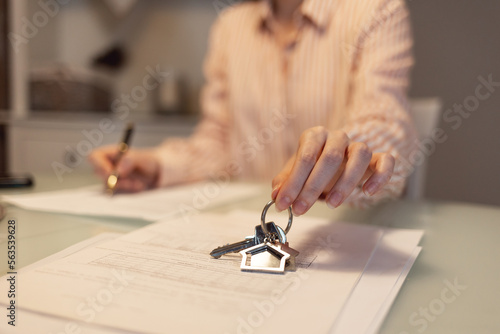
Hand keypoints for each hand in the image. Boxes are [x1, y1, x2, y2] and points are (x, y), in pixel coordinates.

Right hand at [88, 146, 160, 192]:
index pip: (94, 157)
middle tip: (132, 182)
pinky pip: (116, 194)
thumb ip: (130, 161)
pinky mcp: (116, 190)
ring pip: (108, 187)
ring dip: (125, 186)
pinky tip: (139, 187)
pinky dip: (128, 192)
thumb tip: (117, 170)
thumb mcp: (143, 158)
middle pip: (99, 174)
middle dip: (115, 180)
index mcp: (110, 153)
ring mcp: (110, 179)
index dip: (98, 164)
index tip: (110, 173)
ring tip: (140, 184)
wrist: (158, 173)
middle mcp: (107, 166)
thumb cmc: (149, 161)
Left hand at [271, 127, 394, 214]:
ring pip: (359, 156)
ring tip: (332, 204)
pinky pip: (386, 161)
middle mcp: (338, 137)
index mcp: (315, 136)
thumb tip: (276, 195)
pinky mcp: (378, 158)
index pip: (305, 156)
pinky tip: (368, 192)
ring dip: (345, 183)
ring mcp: (359, 146)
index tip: (284, 203)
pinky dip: (380, 176)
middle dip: (313, 187)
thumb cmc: (315, 166)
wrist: (339, 160)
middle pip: (330, 157)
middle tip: (301, 208)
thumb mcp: (297, 172)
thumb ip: (286, 182)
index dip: (293, 182)